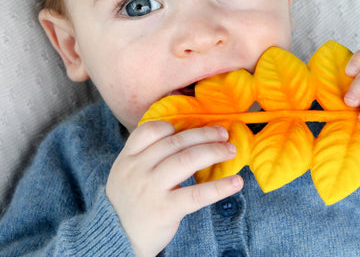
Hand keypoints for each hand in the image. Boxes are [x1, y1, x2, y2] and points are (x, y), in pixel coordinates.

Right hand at [106, 121, 242, 256]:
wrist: (117, 239)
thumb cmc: (130, 201)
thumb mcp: (127, 173)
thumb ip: (147, 155)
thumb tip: (185, 138)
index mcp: (128, 157)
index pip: (149, 130)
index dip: (172, 126)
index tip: (190, 129)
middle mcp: (138, 169)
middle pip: (176, 142)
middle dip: (204, 135)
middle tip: (223, 134)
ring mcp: (151, 188)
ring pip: (187, 160)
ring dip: (214, 152)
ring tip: (231, 151)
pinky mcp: (165, 209)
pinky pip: (197, 194)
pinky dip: (219, 187)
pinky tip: (236, 182)